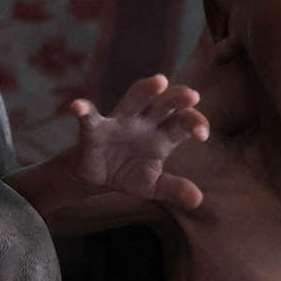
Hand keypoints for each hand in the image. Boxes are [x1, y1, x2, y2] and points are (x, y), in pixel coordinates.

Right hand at [69, 74, 209, 209]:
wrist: (98, 177)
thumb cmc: (130, 174)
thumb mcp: (153, 185)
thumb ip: (174, 189)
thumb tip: (198, 200)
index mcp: (164, 134)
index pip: (183, 122)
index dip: (195, 123)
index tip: (202, 135)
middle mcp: (145, 122)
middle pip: (165, 104)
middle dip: (178, 98)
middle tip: (193, 95)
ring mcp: (120, 122)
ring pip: (135, 99)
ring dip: (146, 90)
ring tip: (159, 81)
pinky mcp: (95, 129)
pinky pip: (90, 117)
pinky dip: (83, 110)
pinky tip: (78, 107)